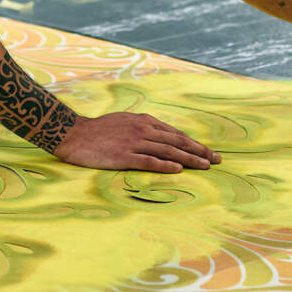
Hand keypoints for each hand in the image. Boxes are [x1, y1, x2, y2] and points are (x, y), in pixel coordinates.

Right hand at [53, 112, 221, 172]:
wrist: (74, 134)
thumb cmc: (99, 130)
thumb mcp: (125, 121)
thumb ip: (144, 127)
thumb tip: (163, 136)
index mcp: (144, 121)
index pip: (175, 133)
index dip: (194, 143)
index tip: (209, 152)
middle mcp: (143, 129)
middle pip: (177, 141)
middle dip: (200, 150)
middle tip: (217, 160)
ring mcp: (134, 142)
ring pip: (168, 151)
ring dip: (189, 159)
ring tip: (205, 166)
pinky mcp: (124, 156)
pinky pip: (149, 161)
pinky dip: (165, 166)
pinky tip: (178, 170)